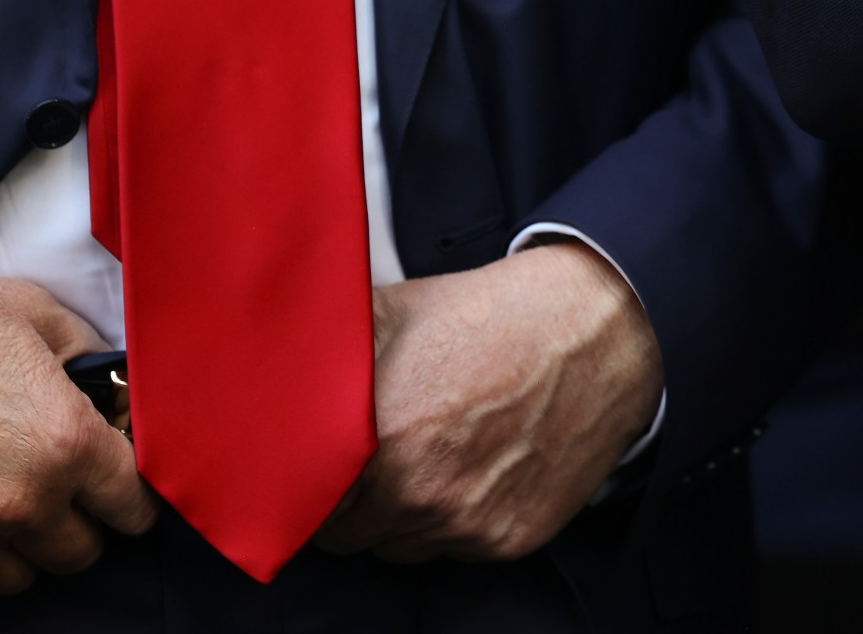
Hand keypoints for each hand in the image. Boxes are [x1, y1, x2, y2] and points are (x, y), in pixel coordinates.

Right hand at [0, 245, 155, 593]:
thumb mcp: (39, 317)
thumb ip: (95, 367)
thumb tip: (121, 399)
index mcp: (64, 444)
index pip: (133, 507)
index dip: (131, 492)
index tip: (119, 484)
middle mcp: (17, 503)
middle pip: (81, 551)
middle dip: (79, 519)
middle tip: (59, 485)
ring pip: (20, 575)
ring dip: (21, 543)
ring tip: (1, 492)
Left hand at [312, 241, 661, 563]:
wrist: (594, 331)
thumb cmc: (491, 316)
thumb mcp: (391, 312)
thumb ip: (325, 352)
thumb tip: (268, 360)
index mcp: (380, 440)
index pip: (303, 503)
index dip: (303, 484)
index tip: (313, 465)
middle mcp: (420, 493)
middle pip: (347, 536)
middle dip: (350, 504)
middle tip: (373, 460)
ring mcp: (467, 523)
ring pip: (400, 549)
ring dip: (399, 517)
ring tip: (428, 456)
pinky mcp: (510, 538)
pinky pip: (454, 550)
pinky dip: (452, 520)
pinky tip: (471, 467)